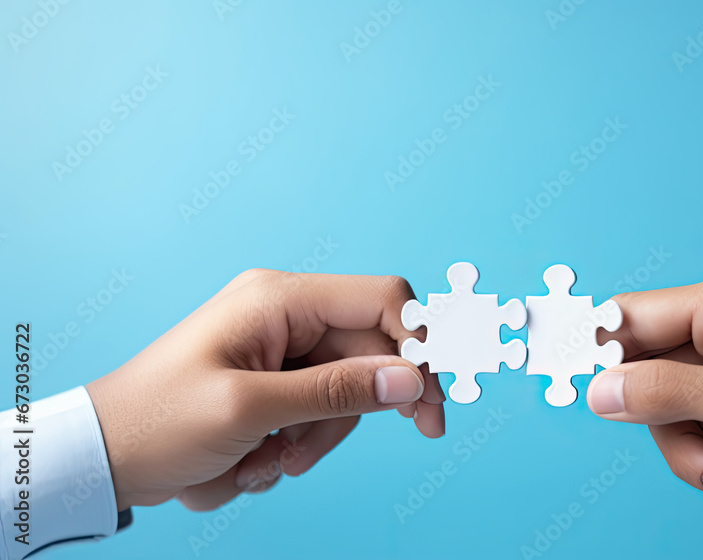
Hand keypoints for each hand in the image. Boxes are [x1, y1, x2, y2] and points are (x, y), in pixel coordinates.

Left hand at [87, 270, 445, 511]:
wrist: (102, 456)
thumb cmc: (156, 422)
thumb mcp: (250, 410)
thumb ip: (335, 393)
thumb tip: (409, 381)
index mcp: (279, 299)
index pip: (381, 299)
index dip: (417, 345)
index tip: (430, 402)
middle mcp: (285, 314)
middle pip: (370, 351)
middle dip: (361, 408)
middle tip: (400, 441)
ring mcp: (279, 348)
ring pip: (347, 389)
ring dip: (323, 435)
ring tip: (276, 463)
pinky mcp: (273, 380)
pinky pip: (318, 408)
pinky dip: (301, 441)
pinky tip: (261, 460)